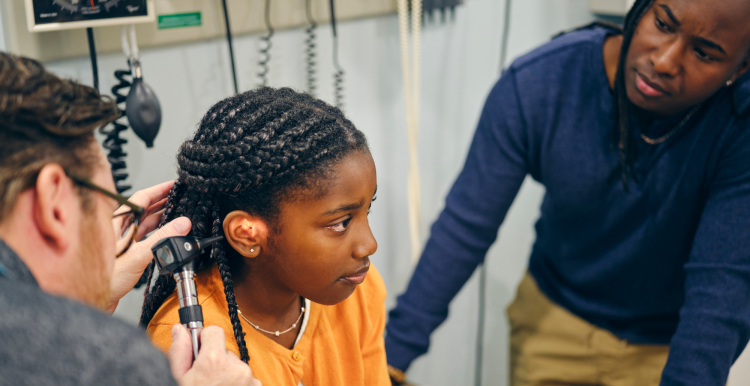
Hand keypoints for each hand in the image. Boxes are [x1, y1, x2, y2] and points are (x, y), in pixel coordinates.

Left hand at [105, 181, 191, 312]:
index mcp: (117, 222)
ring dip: (161, 217)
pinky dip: (157, 233)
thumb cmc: (102, 280)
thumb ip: (161, 239)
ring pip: (144, 223)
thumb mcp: (137, 256)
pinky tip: (166, 235)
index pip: (141, 198)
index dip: (159, 190)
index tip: (174, 185)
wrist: (90, 301)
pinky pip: (144, 238)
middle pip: (144, 209)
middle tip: (180, 196)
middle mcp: (119, 229)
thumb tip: (181, 224)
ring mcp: (122, 242)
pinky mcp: (126, 255)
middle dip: (163, 201)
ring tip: (177, 212)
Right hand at [169, 324, 260, 385]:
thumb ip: (180, 351)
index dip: (204, 340)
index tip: (199, 351)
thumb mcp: (177, 378)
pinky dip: (237, 385)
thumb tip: (181, 329)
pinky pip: (246, 379)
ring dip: (227, 375)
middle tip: (204, 380)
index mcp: (214, 361)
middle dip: (215, 361)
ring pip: (236, 367)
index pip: (214, 331)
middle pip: (225, 352)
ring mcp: (249, 380)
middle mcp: (236, 368)